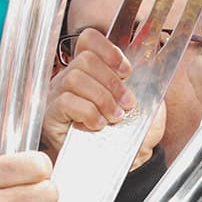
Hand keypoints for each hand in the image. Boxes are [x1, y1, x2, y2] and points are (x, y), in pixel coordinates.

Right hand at [43, 29, 164, 169]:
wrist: (128, 162)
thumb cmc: (133, 131)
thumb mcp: (145, 100)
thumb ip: (143, 79)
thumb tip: (150, 59)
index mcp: (92, 70)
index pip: (89, 40)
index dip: (108, 50)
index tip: (126, 70)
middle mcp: (70, 78)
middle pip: (85, 60)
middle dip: (111, 82)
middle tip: (127, 103)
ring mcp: (57, 95)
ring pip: (75, 78)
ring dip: (102, 98)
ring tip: (115, 117)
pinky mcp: (51, 116)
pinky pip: (66, 101)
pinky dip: (88, 112)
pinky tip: (98, 124)